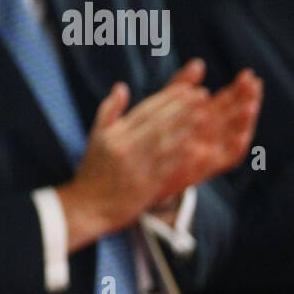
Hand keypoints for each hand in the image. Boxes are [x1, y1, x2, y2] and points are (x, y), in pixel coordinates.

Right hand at [57, 61, 261, 251]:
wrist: (88, 207)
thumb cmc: (93, 172)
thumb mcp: (96, 138)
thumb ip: (109, 111)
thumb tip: (121, 86)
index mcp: (115, 135)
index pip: (145, 110)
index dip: (168, 98)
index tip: (188, 88)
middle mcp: (125, 147)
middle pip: (157, 123)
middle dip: (181, 107)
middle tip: (203, 95)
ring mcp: (135, 167)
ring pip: (164, 142)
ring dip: (186, 127)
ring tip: (205, 114)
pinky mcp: (145, 186)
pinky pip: (166, 168)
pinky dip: (182, 156)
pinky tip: (198, 146)